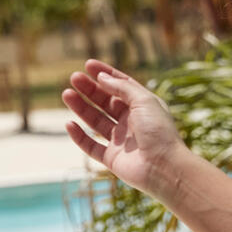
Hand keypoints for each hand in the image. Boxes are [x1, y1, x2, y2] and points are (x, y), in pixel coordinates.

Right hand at [61, 59, 187, 201]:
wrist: (165, 167)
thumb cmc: (159, 132)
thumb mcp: (143, 101)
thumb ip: (122, 88)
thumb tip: (103, 77)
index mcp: (143, 108)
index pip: (122, 87)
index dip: (106, 75)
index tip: (88, 65)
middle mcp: (132, 123)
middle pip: (106, 102)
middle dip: (90, 90)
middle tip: (74, 78)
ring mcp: (121, 141)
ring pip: (96, 121)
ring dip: (81, 107)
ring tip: (67, 94)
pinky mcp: (112, 159)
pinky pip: (91, 146)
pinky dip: (79, 136)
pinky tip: (69, 123)